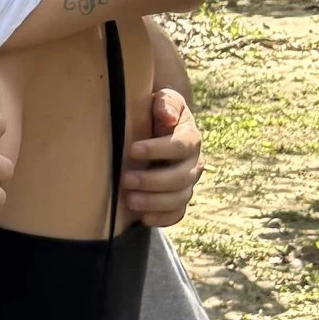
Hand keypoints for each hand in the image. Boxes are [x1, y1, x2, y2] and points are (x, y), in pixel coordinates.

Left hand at [123, 84, 203, 225]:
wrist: (160, 128)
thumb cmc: (158, 113)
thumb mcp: (163, 100)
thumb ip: (166, 103)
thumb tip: (167, 115)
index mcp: (190, 138)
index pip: (180, 146)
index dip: (157, 150)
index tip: (132, 150)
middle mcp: (193, 163)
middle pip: (180, 177)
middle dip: (152, 181)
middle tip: (125, 179)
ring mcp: (188, 183)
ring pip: (179, 198)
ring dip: (154, 202)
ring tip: (129, 200)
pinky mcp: (179, 199)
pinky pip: (177, 214)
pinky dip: (163, 218)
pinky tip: (144, 218)